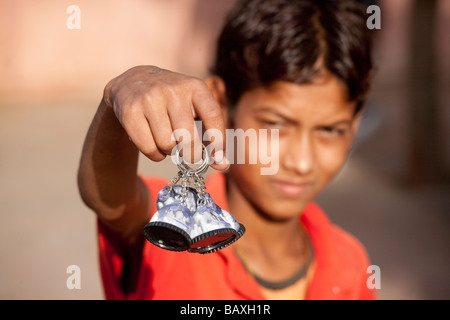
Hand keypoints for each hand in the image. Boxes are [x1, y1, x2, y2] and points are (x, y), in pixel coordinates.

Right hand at [103, 65, 228, 169]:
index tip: (216, 157)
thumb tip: (223, 165)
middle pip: (188, 137)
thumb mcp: (194, 110)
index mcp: (194, 86)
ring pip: (167, 145)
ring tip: (168, 143)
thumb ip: (211, 137)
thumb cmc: (173, 104)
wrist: (132, 83)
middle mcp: (172, 89)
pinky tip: (154, 145)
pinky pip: (148, 148)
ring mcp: (149, 98)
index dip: (217, 141)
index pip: (213, 116)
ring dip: (170, 153)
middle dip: (191, 154)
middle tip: (189, 154)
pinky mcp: (130, 111)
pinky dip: (155, 155)